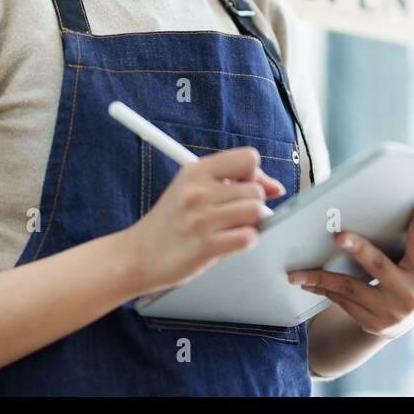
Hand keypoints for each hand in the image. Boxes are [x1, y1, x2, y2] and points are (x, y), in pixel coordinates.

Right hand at [128, 147, 285, 294]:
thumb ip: (233, 182)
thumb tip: (276, 187)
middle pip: (256, 188)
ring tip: (229, 228)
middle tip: (232, 214)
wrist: (137, 255)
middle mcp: (198, 191)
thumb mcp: (193, 189)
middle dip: (252, 203)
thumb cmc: (171, 222)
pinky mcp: (206, 246)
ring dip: (250, 223)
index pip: (248, 158)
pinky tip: (227, 242)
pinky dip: (245, 241)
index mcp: (195, 171)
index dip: (253, 174)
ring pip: (256, 211)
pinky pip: (249, 237)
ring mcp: (202, 219)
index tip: (245, 186)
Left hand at [286, 202, 413, 339]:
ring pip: (350, 289)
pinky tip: (307, 282)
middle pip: (379, 266)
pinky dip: (323, 290)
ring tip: (296, 273)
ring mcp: (389, 311)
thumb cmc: (410, 278)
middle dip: (359, 249)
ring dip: (321, 278)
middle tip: (339, 236)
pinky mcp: (371, 323)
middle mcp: (409, 294)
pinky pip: (342, 302)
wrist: (402, 321)